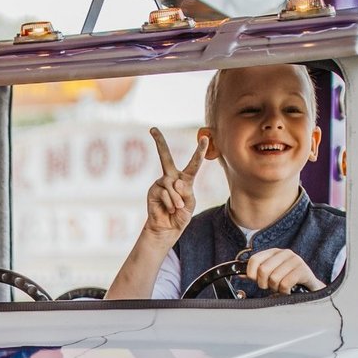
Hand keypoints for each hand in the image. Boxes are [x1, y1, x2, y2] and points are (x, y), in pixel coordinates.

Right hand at [142, 127, 205, 243]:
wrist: (167, 228)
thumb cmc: (180, 215)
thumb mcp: (189, 204)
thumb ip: (185, 192)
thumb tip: (175, 181)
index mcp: (185, 179)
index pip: (193, 164)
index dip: (199, 151)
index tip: (205, 137)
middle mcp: (171, 178)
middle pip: (165, 157)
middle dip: (159, 142)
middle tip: (153, 128)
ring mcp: (161, 183)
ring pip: (171, 183)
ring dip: (176, 198)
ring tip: (177, 208)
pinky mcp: (153, 191)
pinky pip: (164, 192)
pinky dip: (170, 202)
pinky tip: (169, 209)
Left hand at [246, 248, 322, 293]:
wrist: (310, 288)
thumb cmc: (287, 281)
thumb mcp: (270, 275)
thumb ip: (255, 274)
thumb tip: (239, 274)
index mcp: (274, 252)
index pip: (254, 259)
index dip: (251, 273)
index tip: (255, 280)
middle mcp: (284, 253)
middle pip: (263, 270)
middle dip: (264, 283)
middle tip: (271, 286)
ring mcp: (295, 260)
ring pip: (274, 278)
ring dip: (276, 288)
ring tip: (282, 287)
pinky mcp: (303, 270)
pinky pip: (285, 284)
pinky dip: (284, 291)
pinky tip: (289, 290)